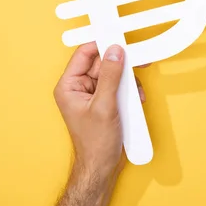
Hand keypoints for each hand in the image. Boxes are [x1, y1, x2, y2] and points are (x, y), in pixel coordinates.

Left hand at [53, 42, 145, 178]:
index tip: (118, 38)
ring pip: (113, 74)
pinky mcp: (104, 101)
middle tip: (136, 65)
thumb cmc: (95, 143)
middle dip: (120, 67)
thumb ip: (110, 76)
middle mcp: (78, 88)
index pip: (84, 54)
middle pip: (101, 63)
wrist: (102, 167)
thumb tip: (115, 51)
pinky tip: (136, 100)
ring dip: (127, 81)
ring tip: (135, 94)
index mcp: (69, 86)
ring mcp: (92, 95)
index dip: (101, 45)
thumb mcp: (105, 106)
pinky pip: (118, 86)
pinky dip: (129, 91)